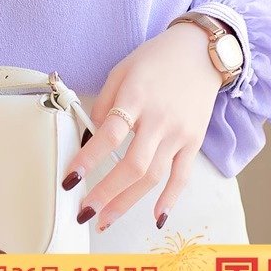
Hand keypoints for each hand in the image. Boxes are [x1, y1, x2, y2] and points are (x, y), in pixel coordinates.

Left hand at [62, 23, 224, 231]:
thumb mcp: (122, 70)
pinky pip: (182, 176)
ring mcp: (179, 133)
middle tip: (85, 211)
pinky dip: (170, 199)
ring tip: (106, 219)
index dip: (88, 159)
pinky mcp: (194, 141)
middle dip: (106, 192)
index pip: (110, 134)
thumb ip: (105, 104)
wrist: (201, 52)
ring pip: (154, 176)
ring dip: (128, 201)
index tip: (69, 179)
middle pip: (133, 165)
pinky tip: (156, 217)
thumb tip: (89, 137)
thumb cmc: (156, 59)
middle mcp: (159, 119)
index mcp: (136, 97)